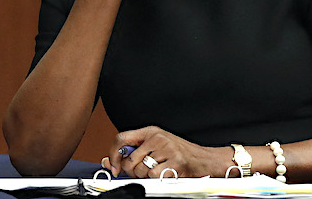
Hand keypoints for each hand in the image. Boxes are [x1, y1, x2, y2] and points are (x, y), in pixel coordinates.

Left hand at [102, 126, 228, 177]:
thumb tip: (108, 160)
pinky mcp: (174, 161)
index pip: (121, 138)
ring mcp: (166, 148)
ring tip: (158, 171)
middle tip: (142, 172)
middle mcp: (157, 137)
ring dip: (146, 177)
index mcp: (151, 131)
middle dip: (132, 172)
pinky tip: (166, 173)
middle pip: (129, 159)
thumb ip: (134, 151)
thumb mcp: (156, 146)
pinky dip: (158, 180)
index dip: (113, 155)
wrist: (203, 158)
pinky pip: (154, 176)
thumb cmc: (179, 153)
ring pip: (141, 170)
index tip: (114, 166)